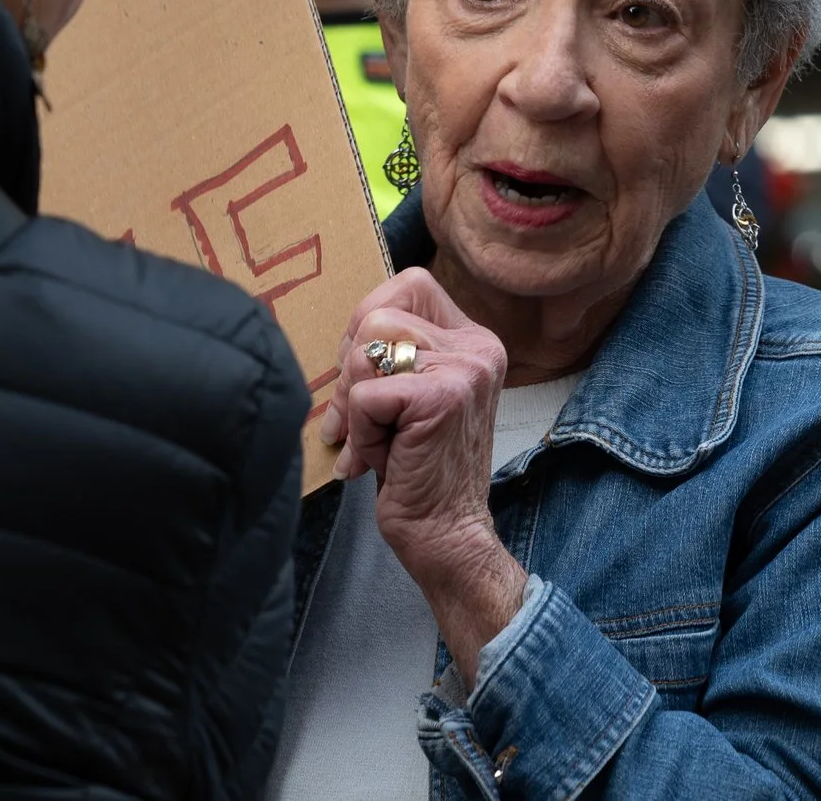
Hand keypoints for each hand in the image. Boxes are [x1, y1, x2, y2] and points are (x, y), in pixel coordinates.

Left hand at [320, 268, 526, 680]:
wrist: (445, 535)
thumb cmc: (416, 468)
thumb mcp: (406, 396)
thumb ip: (389, 353)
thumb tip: (342, 331)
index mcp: (472, 339)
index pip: (407, 285)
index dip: (365, 323)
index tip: (361, 375)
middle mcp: (477, 346)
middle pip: (377, 314)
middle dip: (349, 369)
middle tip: (355, 420)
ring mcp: (465, 369)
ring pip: (366, 349)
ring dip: (355, 405)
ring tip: (374, 442)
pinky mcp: (442, 397)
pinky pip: (366, 395)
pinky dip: (360, 433)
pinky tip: (381, 461)